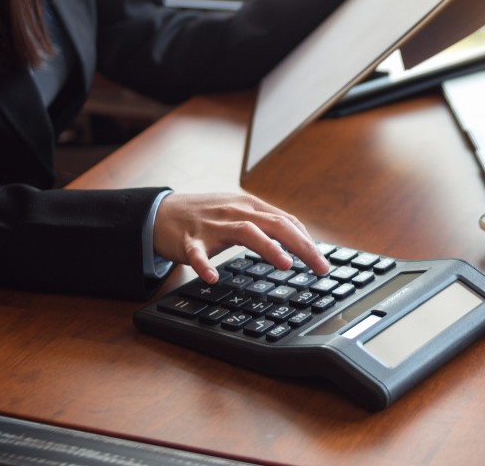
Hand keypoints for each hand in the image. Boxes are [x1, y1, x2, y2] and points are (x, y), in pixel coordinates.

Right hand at [153, 192, 329, 283]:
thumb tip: (299, 241)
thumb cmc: (207, 215)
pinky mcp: (189, 240)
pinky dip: (204, 265)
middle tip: (320, 266)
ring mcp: (213, 225)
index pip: (287, 221)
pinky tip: (212, 278)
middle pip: (275, 225)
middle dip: (301, 246)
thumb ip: (266, 224)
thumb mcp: (239, 212)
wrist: (161, 212)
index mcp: (250, 206)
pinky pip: (197, 254)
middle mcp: (235, 212)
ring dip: (268, 247)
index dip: (307, 241)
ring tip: (286, 264)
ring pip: (246, 232)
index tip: (322, 262)